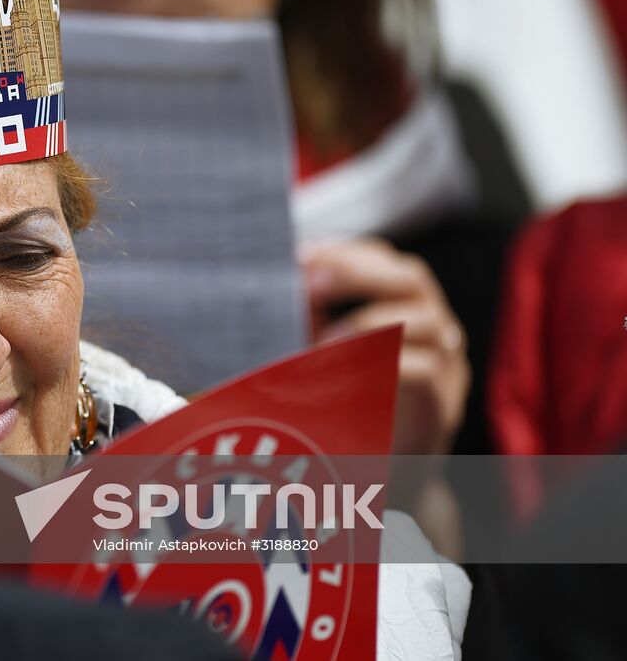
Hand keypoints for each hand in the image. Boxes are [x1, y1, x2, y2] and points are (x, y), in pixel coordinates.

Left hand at [302, 237, 469, 454]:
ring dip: (367, 321)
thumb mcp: (326, 350)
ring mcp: (447, 366)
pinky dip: (379, 363)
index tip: (304, 255)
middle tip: (311, 283)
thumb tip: (281, 277)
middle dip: (357, 272)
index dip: (347, 252)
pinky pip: (423, 371)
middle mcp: (436, 328)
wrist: (380, 476)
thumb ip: (312, 315)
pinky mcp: (441, 405)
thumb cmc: (348, 405)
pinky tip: (342, 371)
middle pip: (413, 277)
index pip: (388, 260)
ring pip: (427, 321)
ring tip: (325, 338)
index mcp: (408, 307)